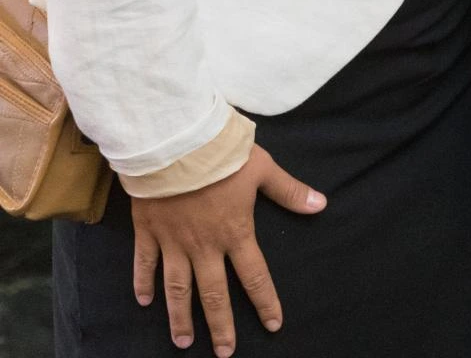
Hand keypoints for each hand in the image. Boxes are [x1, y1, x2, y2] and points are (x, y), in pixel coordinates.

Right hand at [131, 143, 326, 356]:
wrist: (178, 142)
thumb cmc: (222, 154)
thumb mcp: (263, 169)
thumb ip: (289, 190)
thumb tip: (320, 204)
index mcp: (235, 232)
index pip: (255, 275)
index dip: (265, 302)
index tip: (273, 325)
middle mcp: (204, 246)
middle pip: (213, 294)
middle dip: (220, 326)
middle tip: (224, 353)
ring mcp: (174, 241)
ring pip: (177, 288)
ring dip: (180, 317)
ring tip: (183, 341)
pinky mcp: (149, 230)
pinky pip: (144, 263)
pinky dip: (142, 283)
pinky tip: (143, 301)